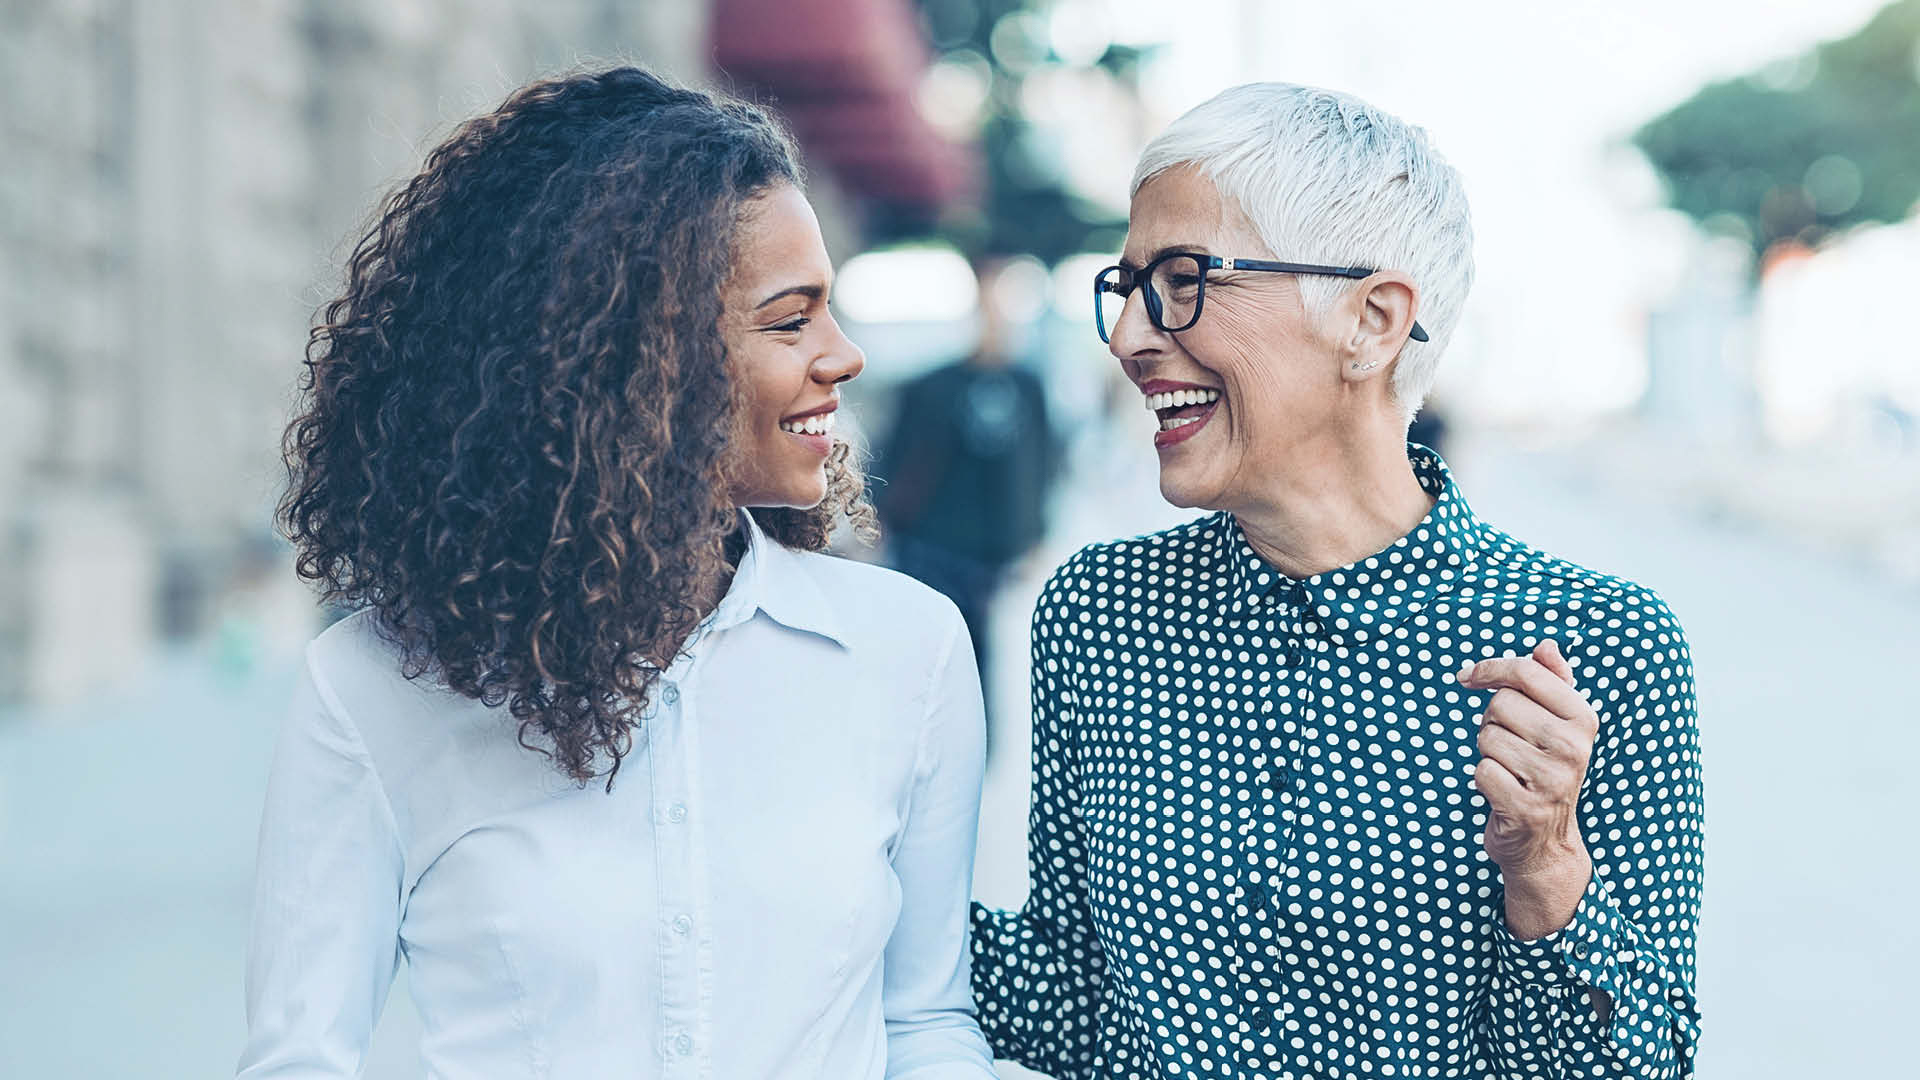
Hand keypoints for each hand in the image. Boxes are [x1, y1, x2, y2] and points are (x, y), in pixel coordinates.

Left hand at [1458, 640, 1596, 938]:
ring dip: (1487, 752)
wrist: (1547, 844)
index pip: (1528, 671)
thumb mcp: (1558, 726)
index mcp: (1583, 719)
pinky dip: (1483, 780)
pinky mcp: (1526, 807)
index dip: (1490, 668)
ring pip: (1487, 736)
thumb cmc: (1545, 773)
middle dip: (1492, 721)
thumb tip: (1546, 645)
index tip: (1468, 677)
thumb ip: (1553, 682)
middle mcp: (1574, 747)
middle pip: (1501, 703)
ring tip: (1509, 770)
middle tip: (1510, 745)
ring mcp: (1552, 779)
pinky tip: (1503, 792)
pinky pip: (1481, 771)